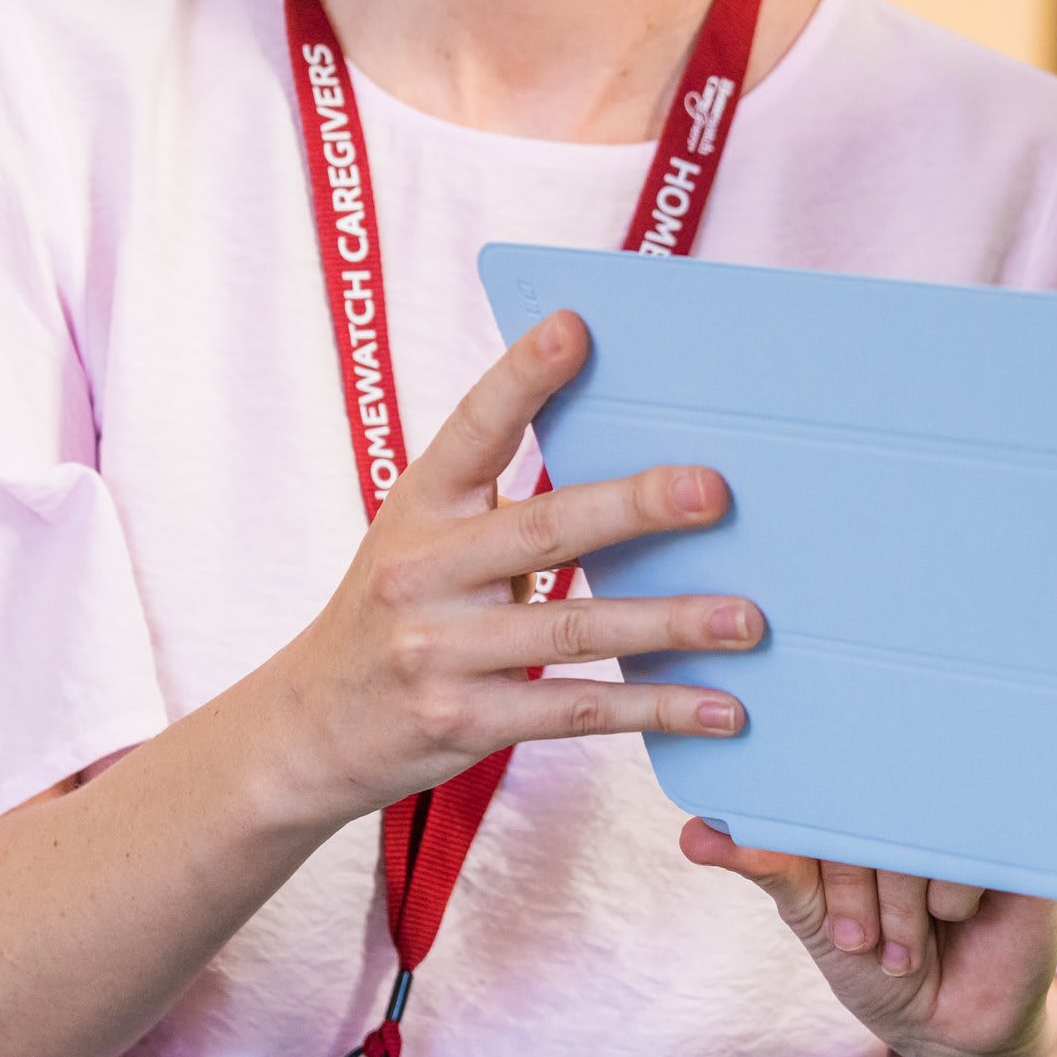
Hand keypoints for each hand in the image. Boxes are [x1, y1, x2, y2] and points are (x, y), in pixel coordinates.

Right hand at [239, 312, 760, 830]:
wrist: (309, 728)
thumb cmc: (397, 612)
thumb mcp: (423, 540)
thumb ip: (502, 508)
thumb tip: (638, 481)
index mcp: (419, 507)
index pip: (474, 429)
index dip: (522, 376)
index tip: (575, 328)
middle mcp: (423, 572)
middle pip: (544, 530)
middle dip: (635, 506)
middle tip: (714, 492)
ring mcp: (440, 651)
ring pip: (574, 627)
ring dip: (670, 622)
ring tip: (747, 618)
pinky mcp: (464, 721)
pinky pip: (575, 709)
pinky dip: (655, 708)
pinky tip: (719, 706)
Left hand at [675, 824, 1056, 1056]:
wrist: (956, 1029)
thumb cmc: (879, 969)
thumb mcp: (815, 920)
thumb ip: (768, 865)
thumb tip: (692, 833)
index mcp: (861, 806)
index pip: (822, 790)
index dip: (812, 851)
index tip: (825, 920)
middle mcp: (911, 801)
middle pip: (865, 807)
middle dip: (853, 890)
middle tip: (858, 941)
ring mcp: (961, 815)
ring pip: (911, 830)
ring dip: (899, 906)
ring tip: (904, 949)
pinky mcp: (1010, 839)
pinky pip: (963, 847)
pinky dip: (948, 898)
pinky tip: (956, 923)